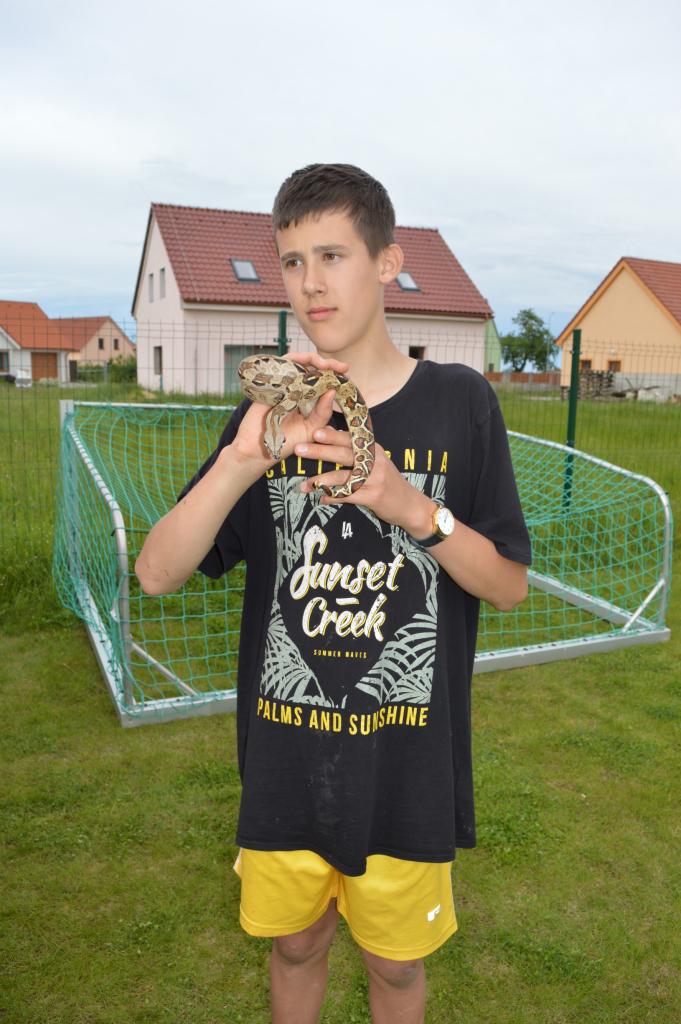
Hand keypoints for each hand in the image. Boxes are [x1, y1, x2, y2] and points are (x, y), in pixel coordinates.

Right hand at [230, 351, 349, 467]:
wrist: (260, 448)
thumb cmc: (287, 441)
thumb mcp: (312, 429)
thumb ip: (323, 412)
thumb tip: (332, 391)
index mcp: (310, 399)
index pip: (325, 382)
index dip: (335, 375)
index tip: (347, 373)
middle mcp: (298, 389)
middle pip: (314, 368)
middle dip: (328, 365)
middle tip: (341, 367)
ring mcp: (284, 384)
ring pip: (299, 362)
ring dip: (313, 359)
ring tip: (325, 365)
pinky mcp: (271, 383)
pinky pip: (281, 365)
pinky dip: (292, 360)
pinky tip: (304, 363)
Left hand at [294, 425, 433, 534]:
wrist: (410, 504)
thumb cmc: (388, 480)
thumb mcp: (376, 461)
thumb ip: (356, 449)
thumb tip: (329, 432)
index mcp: (373, 449)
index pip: (351, 438)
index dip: (333, 435)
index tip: (315, 431)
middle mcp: (374, 462)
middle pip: (343, 454)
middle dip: (320, 451)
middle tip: (299, 449)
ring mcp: (374, 480)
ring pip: (342, 477)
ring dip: (321, 480)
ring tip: (304, 485)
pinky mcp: (373, 497)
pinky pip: (347, 496)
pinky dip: (333, 497)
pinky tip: (322, 499)